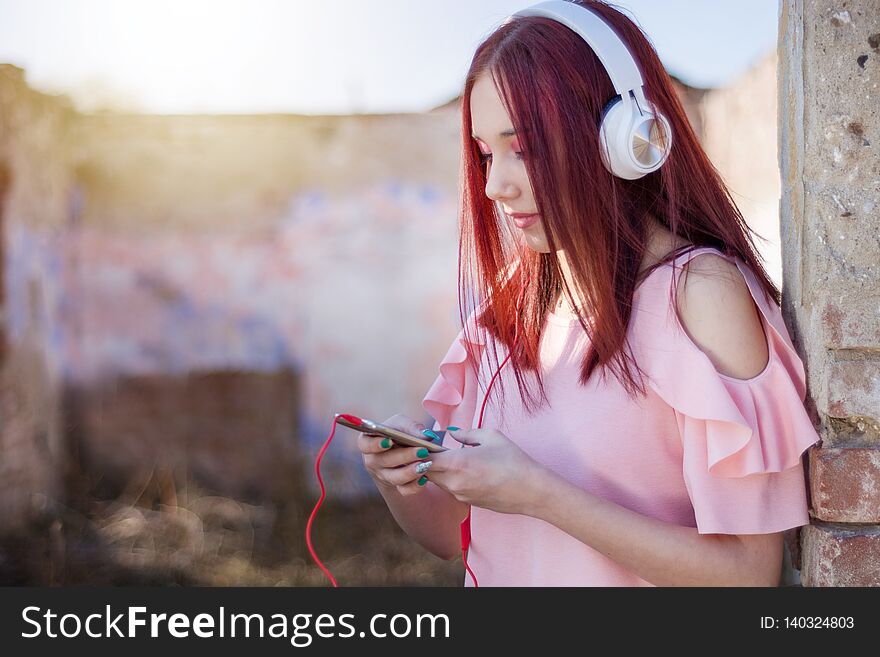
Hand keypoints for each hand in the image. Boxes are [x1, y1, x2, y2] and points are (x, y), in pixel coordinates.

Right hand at [356, 414, 433, 496]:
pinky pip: (404, 490)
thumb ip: (411, 427)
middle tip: (422, 451)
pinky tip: (425, 478)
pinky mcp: (395, 486)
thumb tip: (425, 435)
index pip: (365, 445)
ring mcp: (383, 475)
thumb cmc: (398, 432)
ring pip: (394, 478)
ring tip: (425, 465)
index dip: (375, 444)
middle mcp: (373, 461)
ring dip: (410, 472)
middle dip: (404, 456)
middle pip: (384, 461)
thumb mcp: (402, 424)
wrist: (402, 449)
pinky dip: (415, 486)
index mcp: (368, 442)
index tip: (389, 441)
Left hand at [423, 427, 547, 514]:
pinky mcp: (467, 503)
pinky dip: (451, 479)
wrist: (531, 490)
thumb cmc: (513, 460)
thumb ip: (466, 433)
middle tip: (432, 448)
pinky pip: (451, 489)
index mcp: (457, 463)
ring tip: (449, 457)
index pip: (424, 457)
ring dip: (439, 470)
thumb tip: (452, 433)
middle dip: (426, 460)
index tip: (424, 441)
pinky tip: (465, 471)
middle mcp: (454, 482)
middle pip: (427, 471)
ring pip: (438, 481)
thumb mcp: (491, 436)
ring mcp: (460, 494)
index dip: (421, 449)